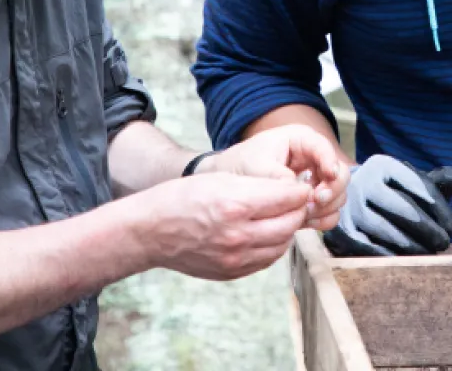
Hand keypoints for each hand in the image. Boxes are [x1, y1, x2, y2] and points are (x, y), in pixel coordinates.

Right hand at [139, 173, 314, 280]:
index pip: (287, 198)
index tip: (300, 186)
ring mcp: (235, 259)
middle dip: (298, 210)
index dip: (299, 190)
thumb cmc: (181, 198)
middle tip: (296, 201)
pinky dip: (273, 246)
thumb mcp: (220, 179)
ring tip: (281, 217)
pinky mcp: (232, 272)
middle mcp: (238, 235)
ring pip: (282, 245)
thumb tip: (289, 190)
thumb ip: (257, 186)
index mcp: (234, 205)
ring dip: (287, 230)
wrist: (150, 231)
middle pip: (289, 224)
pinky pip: (266, 260)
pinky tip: (267, 234)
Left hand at [204, 124, 348, 230]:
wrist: (232, 180)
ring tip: (305, 214)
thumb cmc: (242, 164)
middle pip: (340, 174)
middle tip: (313, 202)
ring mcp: (317, 180)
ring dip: (326, 208)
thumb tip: (301, 194)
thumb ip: (278, 178)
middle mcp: (314, 159)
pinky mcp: (313, 199)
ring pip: (338, 195)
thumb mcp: (256, 166)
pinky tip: (306, 221)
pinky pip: (328, 211)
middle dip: (330, 191)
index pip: (324, 148)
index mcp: (301, 140)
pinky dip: (321, 218)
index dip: (330, 163)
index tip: (328, 177)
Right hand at [322, 155, 451, 256]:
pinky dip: (386, 255)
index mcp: (383, 165)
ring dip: (410, 245)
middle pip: (401, 207)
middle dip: (427, 228)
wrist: (350, 202)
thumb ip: (437, 181)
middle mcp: (363, 181)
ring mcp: (349, 205)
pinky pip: (364, 245)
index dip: (438, 206)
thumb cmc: (393, 194)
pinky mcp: (339, 228)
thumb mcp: (413, 184)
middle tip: (444, 244)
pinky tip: (403, 261)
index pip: (416, 184)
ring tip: (428, 254)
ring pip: (383, 228)